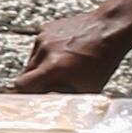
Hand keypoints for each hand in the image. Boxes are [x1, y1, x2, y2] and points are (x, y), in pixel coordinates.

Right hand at [8, 10, 131, 94]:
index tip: (29, 96)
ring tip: (63, 64)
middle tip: (53, 83)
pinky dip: (48, 51)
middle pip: (27, 73)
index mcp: (53, 68)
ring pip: (33, 59)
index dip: (24, 92)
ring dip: (43, 65)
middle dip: (37, 80)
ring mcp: (44, 37)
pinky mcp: (46, 28)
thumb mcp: (87, 88)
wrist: (109, 29)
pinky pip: (39, 46)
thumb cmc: (103, 60)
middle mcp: (44, 51)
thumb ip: (64, 98)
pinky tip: (65, 52)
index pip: (22, 85)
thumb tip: (48, 105)